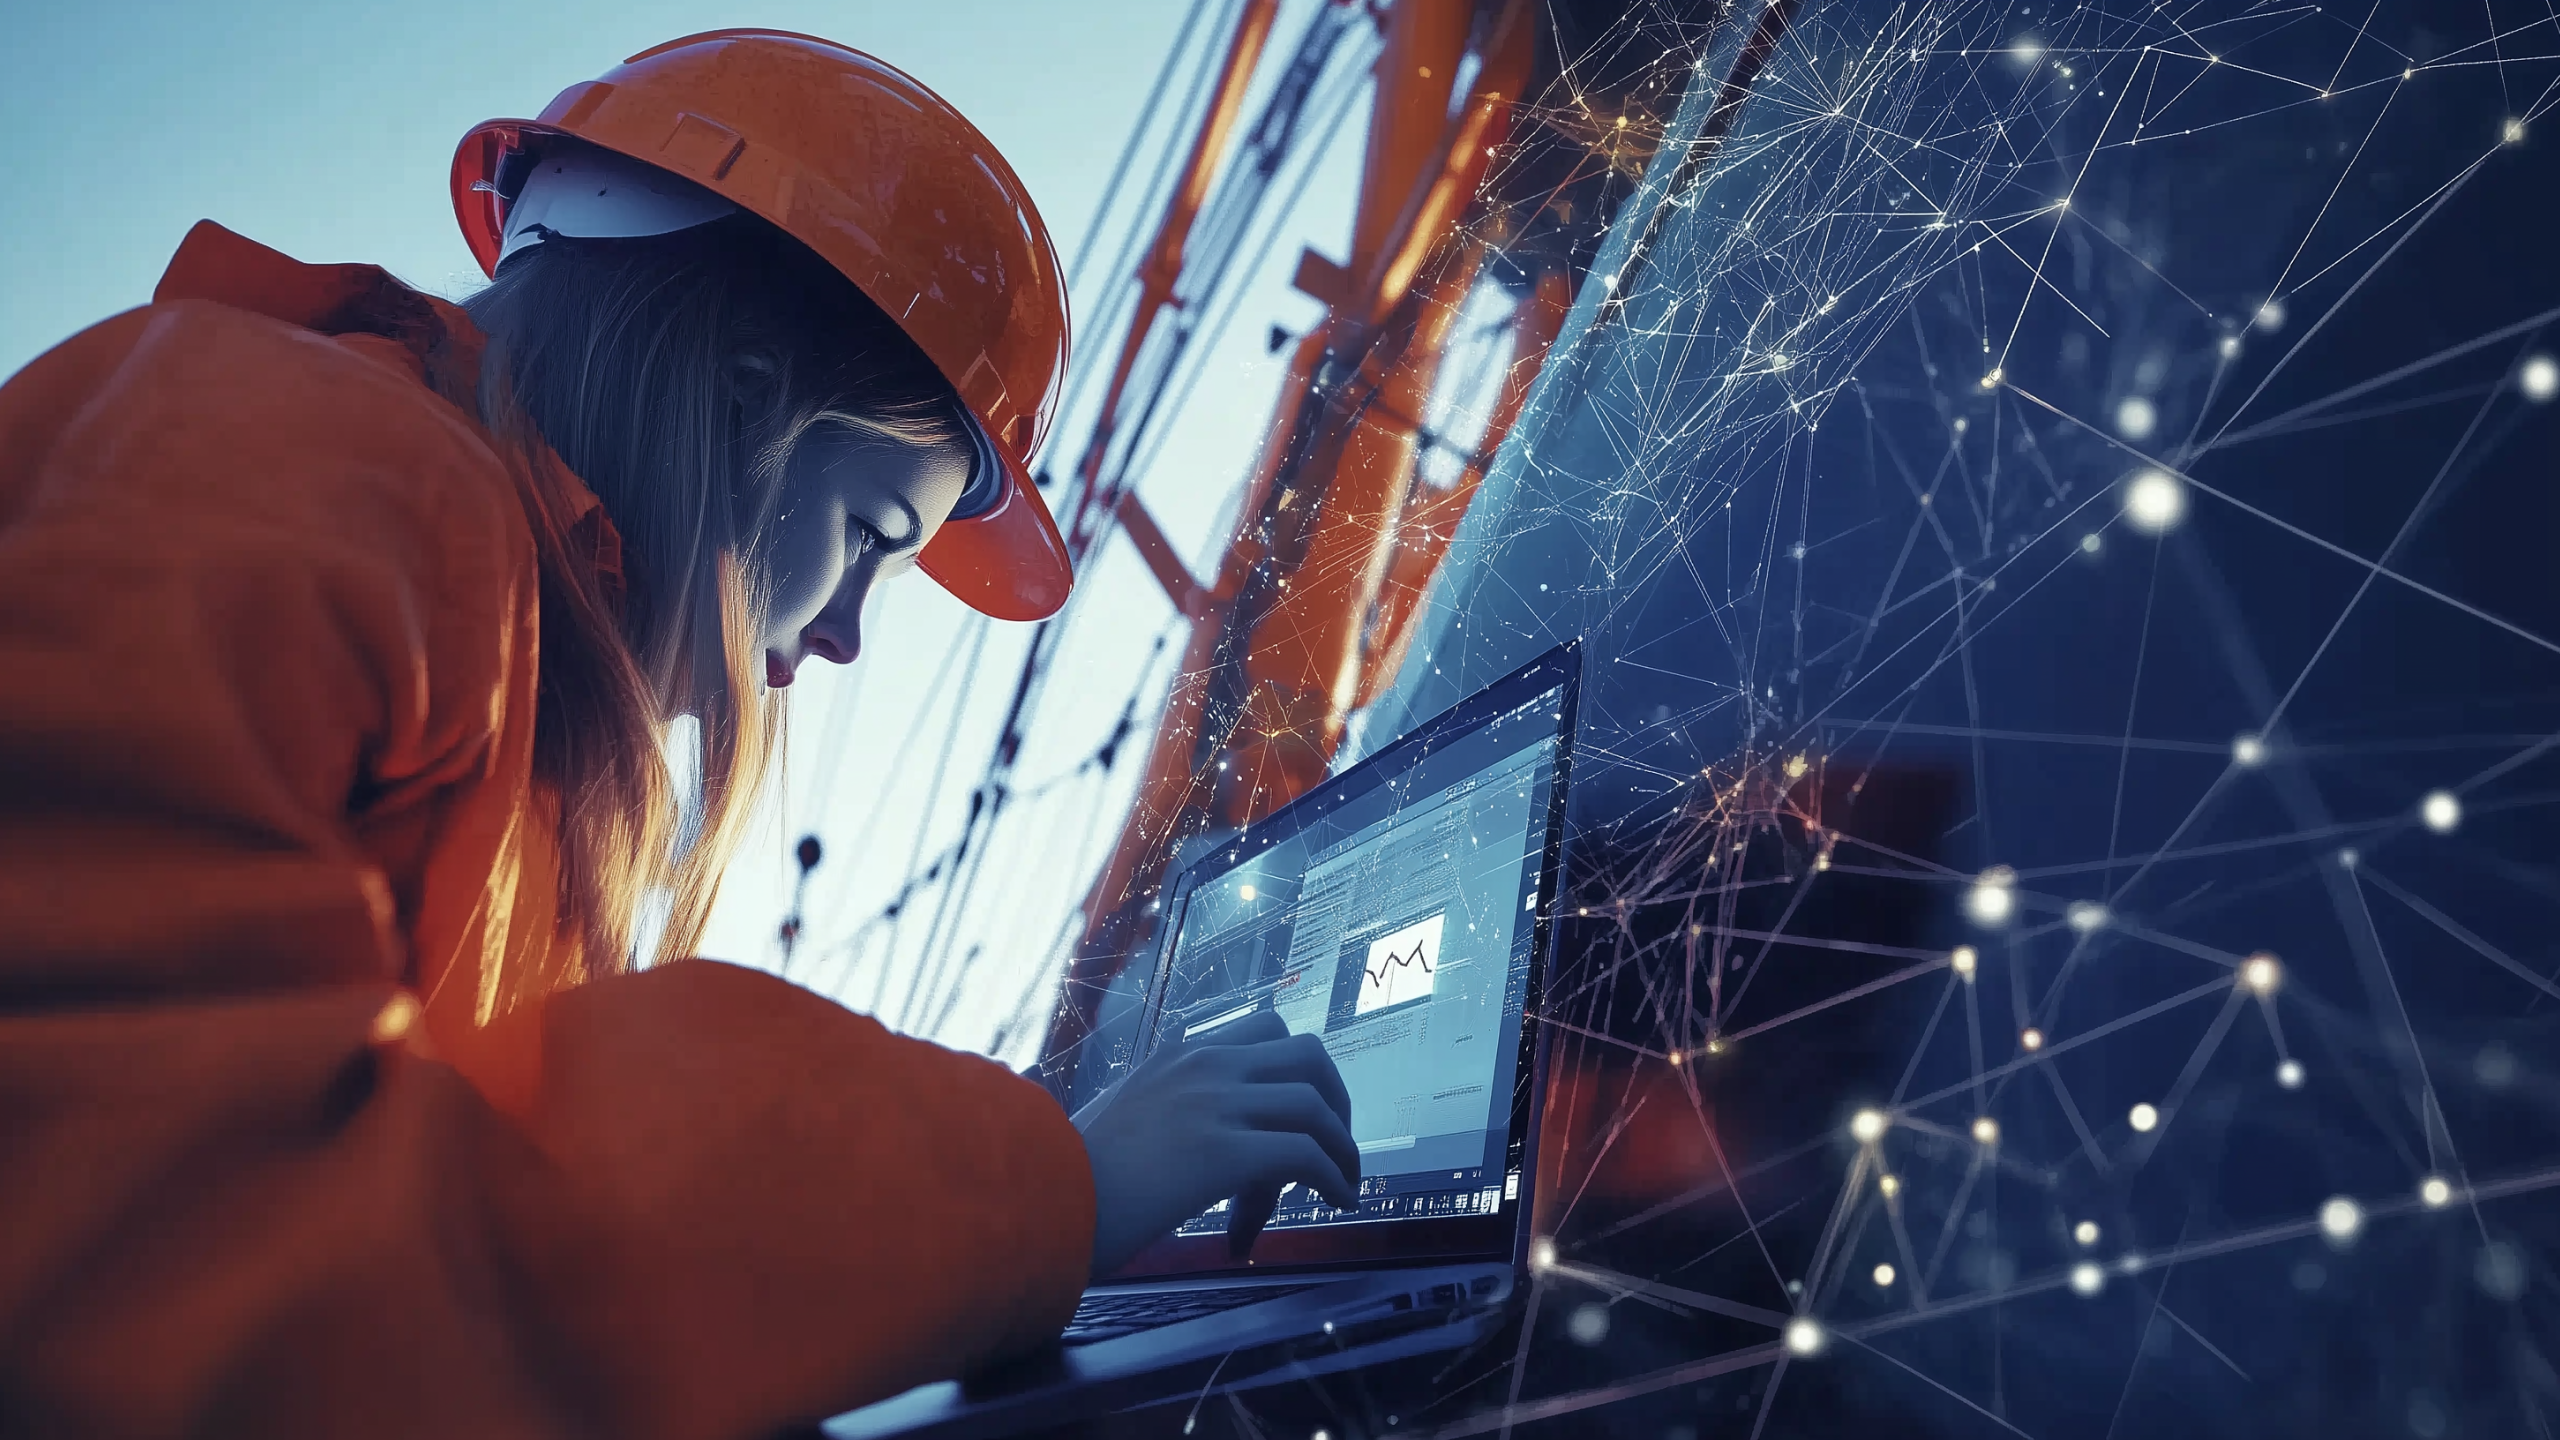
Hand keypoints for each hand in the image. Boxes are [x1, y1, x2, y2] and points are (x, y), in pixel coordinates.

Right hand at [1073, 1009, 1358, 1278]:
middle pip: (1308, 1054)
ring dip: (1342, 1145)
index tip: (1298, 1119)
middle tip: (1334, 1143)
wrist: (1034, 1196)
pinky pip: (1307, 1155)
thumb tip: (1180, 1156)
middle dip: (1335, 1098)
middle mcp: (1202, 1067)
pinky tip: (1338, 1201)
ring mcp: (1214, 1106)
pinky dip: (1336, 1177)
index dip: (1295, 1074)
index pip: (1266, 1031)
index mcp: (1178, 1055)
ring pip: (1316, 1104)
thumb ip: (1158, 1116)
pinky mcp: (1222, 1154)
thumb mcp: (1119, 1118)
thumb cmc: (1065, 1173)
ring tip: (1344, 1181)